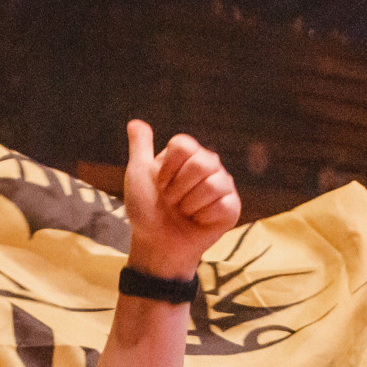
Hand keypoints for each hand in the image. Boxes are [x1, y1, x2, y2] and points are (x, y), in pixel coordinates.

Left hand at [122, 122, 240, 279]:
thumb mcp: (138, 175)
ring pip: (213, 184)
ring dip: (190, 205)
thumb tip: (135, 122)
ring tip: (185, 212)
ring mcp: (223, 185)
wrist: (156, 243)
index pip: (184, 144)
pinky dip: (204, 217)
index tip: (160, 184)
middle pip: (201, 163)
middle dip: (178, 188)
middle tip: (172, 201)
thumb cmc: (147, 210)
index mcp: (189, 154)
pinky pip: (223, 204)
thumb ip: (140, 146)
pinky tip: (198, 221)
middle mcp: (209, 165)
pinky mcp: (232, 207)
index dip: (167, 169)